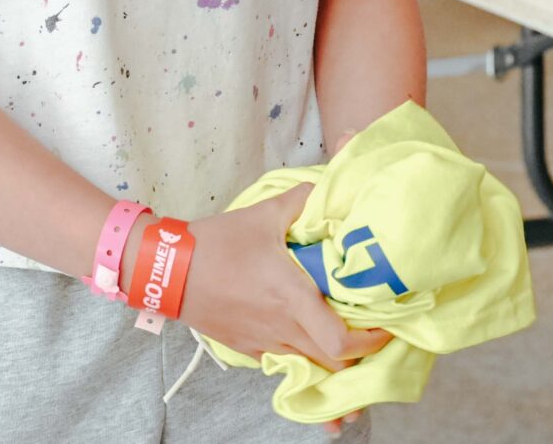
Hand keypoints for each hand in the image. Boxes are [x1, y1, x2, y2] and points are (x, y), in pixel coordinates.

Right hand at [180, 187, 393, 368]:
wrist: (167, 270)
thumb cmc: (216, 243)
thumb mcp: (264, 214)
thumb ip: (303, 200)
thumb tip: (331, 185)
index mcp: (292, 298)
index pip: (340, 343)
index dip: (370, 343)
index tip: (385, 327)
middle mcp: (282, 328)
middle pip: (332, 365)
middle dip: (358, 357)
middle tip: (372, 333)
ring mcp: (263, 343)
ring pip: (309, 367)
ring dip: (331, 359)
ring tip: (345, 338)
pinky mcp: (246, 349)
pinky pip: (284, 361)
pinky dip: (303, 356)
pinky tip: (308, 337)